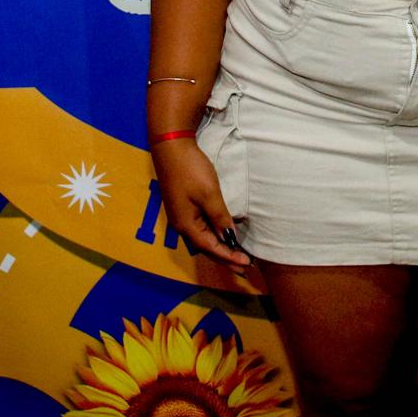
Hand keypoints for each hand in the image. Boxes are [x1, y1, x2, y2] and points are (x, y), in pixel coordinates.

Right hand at [153, 139, 252, 272]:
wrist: (170, 147)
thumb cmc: (190, 170)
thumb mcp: (209, 195)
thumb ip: (220, 218)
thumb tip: (230, 237)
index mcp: (186, 225)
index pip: (211, 248)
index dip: (229, 257)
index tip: (247, 263)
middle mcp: (182, 225)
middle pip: (206, 248)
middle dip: (225, 258)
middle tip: (244, 268)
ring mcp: (182, 216)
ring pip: (203, 238)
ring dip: (220, 248)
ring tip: (236, 256)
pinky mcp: (185, 207)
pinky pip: (201, 228)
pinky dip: (214, 235)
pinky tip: (224, 236)